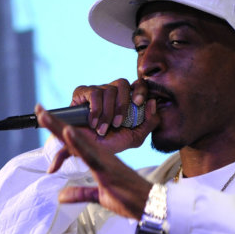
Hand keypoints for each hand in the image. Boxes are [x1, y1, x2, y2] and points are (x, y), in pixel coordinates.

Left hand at [35, 103, 154, 219]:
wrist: (150, 204)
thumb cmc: (128, 199)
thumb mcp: (99, 197)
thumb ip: (80, 193)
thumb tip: (60, 197)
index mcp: (96, 159)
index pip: (72, 143)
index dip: (57, 130)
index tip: (42, 116)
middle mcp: (99, 155)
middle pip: (72, 136)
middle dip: (54, 122)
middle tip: (38, 108)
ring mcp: (103, 159)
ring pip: (78, 140)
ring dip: (62, 127)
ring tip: (45, 116)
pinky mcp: (107, 167)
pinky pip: (90, 153)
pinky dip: (78, 142)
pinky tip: (68, 132)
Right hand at [45, 79, 159, 173]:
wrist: (87, 150)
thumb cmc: (110, 143)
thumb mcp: (135, 137)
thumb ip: (150, 122)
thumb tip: (152, 102)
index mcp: (126, 99)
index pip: (137, 84)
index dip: (140, 89)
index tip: (138, 103)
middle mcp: (112, 92)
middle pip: (122, 83)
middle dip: (122, 104)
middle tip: (118, 123)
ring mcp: (97, 90)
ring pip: (108, 90)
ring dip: (107, 114)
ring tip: (102, 130)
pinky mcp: (82, 93)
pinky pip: (94, 94)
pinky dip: (95, 110)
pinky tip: (93, 123)